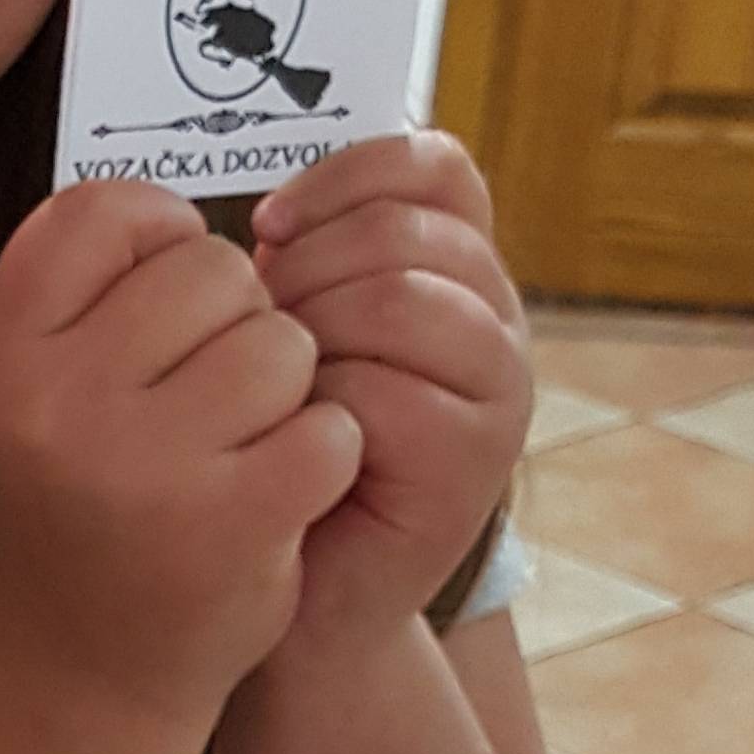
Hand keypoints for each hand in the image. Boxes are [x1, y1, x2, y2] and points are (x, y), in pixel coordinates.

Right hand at [0, 182, 364, 736]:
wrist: (91, 666)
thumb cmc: (85, 500)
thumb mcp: (35, 392)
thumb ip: (86, 296)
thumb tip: (186, 212)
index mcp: (5, 352)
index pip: (101, 210)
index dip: (158, 233)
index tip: (167, 295)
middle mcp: (60, 399)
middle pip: (214, 268)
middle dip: (237, 321)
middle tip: (206, 398)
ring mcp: (146, 460)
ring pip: (283, 342)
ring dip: (287, 390)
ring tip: (240, 447)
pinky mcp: (234, 516)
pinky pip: (330, 425)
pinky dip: (324, 455)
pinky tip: (277, 495)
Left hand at [251, 132, 531, 645]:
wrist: (300, 588)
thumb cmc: (279, 442)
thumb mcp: (293, 328)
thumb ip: (304, 254)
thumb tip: (264, 210)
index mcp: (457, 265)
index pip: (435, 165)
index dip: (347, 174)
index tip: (266, 225)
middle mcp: (496, 315)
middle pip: (402, 230)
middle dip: (305, 267)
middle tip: (255, 325)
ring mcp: (499, 387)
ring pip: (397, 300)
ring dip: (309, 334)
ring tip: (274, 384)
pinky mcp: (476, 457)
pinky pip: (384, 392)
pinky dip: (319, 411)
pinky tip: (296, 441)